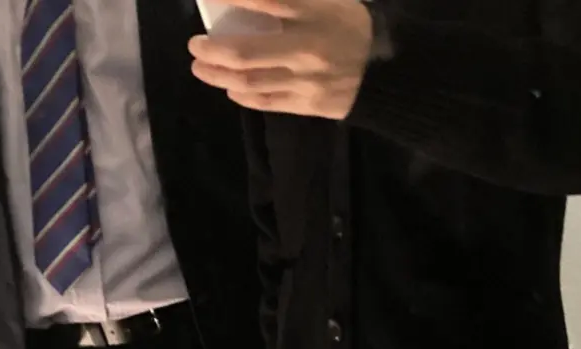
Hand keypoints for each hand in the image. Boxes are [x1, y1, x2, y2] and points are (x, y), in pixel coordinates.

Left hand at [189, 0, 373, 119]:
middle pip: (245, 52)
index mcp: (313, 13)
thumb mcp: (328, 0)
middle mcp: (305, 49)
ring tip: (201, 68)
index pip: (265, 1)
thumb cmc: (352, 27)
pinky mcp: (306, 105)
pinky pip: (264, 102)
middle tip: (195, 45)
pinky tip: (229, 88)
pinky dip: (241, 95)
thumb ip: (290, 0)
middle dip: (212, 50)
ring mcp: (304, 81)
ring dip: (218, 76)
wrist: (386, 71)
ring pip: (249, 82)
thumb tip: (249, 0)